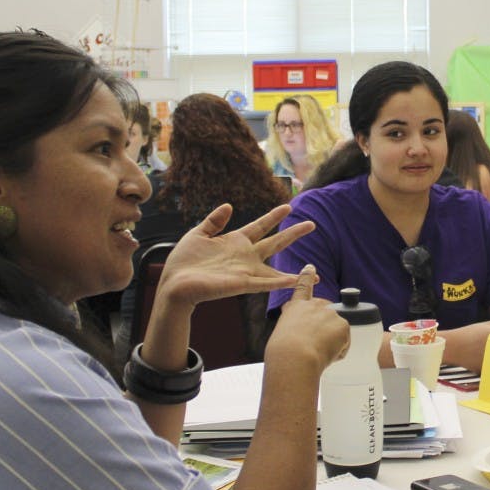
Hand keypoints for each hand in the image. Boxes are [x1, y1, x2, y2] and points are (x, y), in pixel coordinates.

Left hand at [158, 204, 314, 308]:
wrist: (175, 283)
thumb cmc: (184, 261)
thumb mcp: (198, 233)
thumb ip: (214, 221)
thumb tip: (229, 206)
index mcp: (234, 242)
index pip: (260, 226)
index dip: (274, 217)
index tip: (288, 207)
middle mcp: (244, 256)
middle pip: (274, 242)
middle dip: (293, 234)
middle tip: (312, 224)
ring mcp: (246, 271)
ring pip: (276, 269)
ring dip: (295, 272)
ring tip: (314, 273)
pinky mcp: (242, 284)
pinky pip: (267, 283)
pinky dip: (283, 283)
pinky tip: (298, 282)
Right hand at [267, 264, 349, 370]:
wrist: (294, 357)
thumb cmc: (283, 352)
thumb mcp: (282, 331)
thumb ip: (293, 323)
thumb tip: (299, 325)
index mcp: (296, 307)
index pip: (302, 287)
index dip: (306, 276)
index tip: (310, 267)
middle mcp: (314, 305)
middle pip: (325, 315)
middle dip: (325, 329)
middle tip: (313, 345)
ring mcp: (330, 314)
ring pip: (335, 331)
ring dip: (330, 342)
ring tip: (316, 351)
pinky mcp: (343, 324)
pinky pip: (344, 342)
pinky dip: (338, 351)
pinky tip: (325, 354)